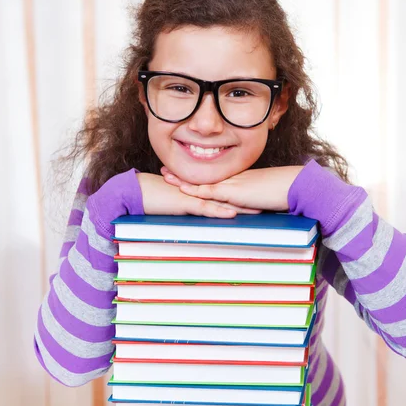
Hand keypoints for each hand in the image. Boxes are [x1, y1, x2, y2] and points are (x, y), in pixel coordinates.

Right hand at [136, 173, 261, 217]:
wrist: (136, 192)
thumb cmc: (156, 198)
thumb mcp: (179, 203)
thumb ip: (193, 205)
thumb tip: (205, 212)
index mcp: (201, 190)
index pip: (227, 193)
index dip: (244, 195)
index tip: (261, 198)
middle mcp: (200, 191)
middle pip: (230, 195)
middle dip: (249, 200)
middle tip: (268, 203)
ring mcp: (193, 196)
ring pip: (221, 201)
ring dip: (240, 206)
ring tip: (258, 211)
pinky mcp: (184, 203)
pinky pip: (204, 208)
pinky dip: (218, 211)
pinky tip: (231, 214)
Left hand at [160, 166, 303, 211]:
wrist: (292, 186)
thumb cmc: (282, 192)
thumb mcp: (262, 195)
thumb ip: (252, 200)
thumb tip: (248, 207)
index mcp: (238, 179)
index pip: (213, 176)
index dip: (197, 174)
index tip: (183, 171)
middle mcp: (232, 179)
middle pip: (202, 176)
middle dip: (183, 174)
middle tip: (165, 170)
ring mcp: (232, 184)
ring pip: (202, 182)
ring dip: (183, 181)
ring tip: (166, 177)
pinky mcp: (234, 192)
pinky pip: (211, 192)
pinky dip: (196, 191)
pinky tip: (184, 190)